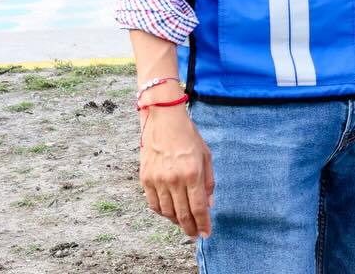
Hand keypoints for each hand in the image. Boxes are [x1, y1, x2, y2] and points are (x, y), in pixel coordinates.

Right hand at [138, 106, 214, 238]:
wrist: (164, 119)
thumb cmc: (188, 135)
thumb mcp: (206, 156)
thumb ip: (208, 182)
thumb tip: (209, 204)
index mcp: (192, 173)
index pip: (198, 208)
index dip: (203, 224)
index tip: (206, 233)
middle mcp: (174, 179)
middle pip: (182, 214)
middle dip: (190, 228)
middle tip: (195, 235)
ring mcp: (158, 180)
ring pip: (167, 212)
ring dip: (176, 222)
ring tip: (184, 225)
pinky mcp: (145, 178)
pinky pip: (153, 204)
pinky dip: (162, 212)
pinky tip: (169, 213)